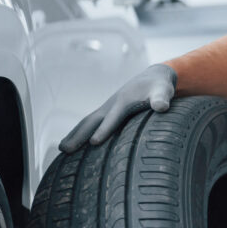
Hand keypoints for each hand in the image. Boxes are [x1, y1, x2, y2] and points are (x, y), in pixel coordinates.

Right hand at [59, 63, 176, 152]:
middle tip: (65, 149)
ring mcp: (107, 108)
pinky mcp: (107, 112)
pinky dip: (80, 132)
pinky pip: (91, 123)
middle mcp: (111, 105)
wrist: (152, 77)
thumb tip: (162, 107)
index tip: (94, 142)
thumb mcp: (163, 91)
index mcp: (124, 101)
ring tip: (62, 149)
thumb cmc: (159, 87)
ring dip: (75, 134)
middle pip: (92, 121)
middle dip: (79, 135)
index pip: (113, 118)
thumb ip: (162, 98)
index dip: (104, 130)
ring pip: (88, 122)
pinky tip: (74, 144)